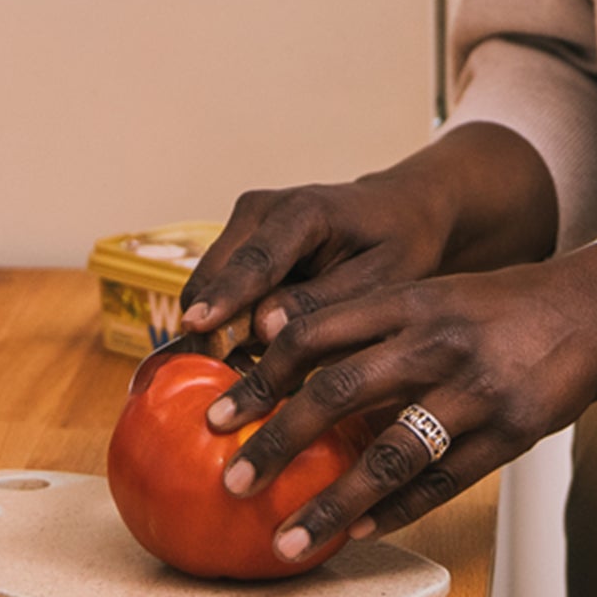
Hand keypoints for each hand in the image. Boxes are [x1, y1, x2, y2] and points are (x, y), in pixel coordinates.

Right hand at [176, 122, 556, 341]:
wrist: (397, 210)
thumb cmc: (399, 244)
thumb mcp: (383, 277)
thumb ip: (325, 302)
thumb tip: (264, 329)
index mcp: (303, 211)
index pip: (257, 259)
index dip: (226, 296)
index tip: (198, 326)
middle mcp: (261, 209)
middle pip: (214, 275)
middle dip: (211, 329)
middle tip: (222, 386)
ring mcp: (244, 223)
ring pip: (208, 286)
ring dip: (217, 330)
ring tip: (239, 378)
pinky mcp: (238, 243)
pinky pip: (217, 289)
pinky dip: (226, 323)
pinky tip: (246, 358)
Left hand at [201, 244, 596, 561]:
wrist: (594, 311)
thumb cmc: (500, 306)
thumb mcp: (432, 294)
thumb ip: (367, 319)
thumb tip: (278, 342)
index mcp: (409, 301)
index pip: (316, 333)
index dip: (262, 375)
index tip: (217, 412)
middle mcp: (435, 343)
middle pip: (339, 393)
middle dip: (278, 442)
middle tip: (235, 480)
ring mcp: (474, 392)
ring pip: (388, 454)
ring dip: (332, 503)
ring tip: (290, 538)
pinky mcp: (508, 434)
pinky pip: (441, 483)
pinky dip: (395, 512)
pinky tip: (358, 533)